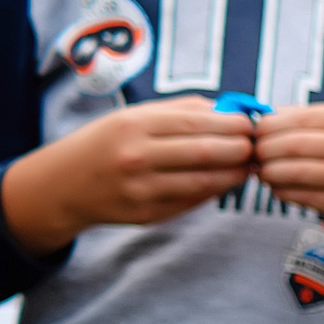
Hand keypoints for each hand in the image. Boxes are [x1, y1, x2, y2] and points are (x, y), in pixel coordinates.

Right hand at [0, 97, 257, 254]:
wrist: (65, 184)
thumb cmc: (107, 142)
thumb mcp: (134, 116)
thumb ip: (181, 110)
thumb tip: (230, 109)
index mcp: (134, 125)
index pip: (199, 123)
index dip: (234, 124)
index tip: (252, 124)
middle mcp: (137, 157)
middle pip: (208, 152)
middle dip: (242, 149)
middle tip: (258, 146)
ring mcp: (143, 189)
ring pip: (206, 181)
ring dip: (236, 173)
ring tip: (250, 164)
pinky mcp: (149, 214)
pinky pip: (194, 201)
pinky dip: (216, 189)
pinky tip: (227, 180)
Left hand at [253, 102, 323, 274]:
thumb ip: (323, 119)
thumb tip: (271, 118)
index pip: (298, 118)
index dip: (268, 125)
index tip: (256, 130)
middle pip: (291, 145)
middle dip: (263, 150)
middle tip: (254, 153)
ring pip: (294, 173)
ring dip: (269, 173)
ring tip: (263, 171)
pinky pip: (306, 198)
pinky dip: (285, 192)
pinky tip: (280, 188)